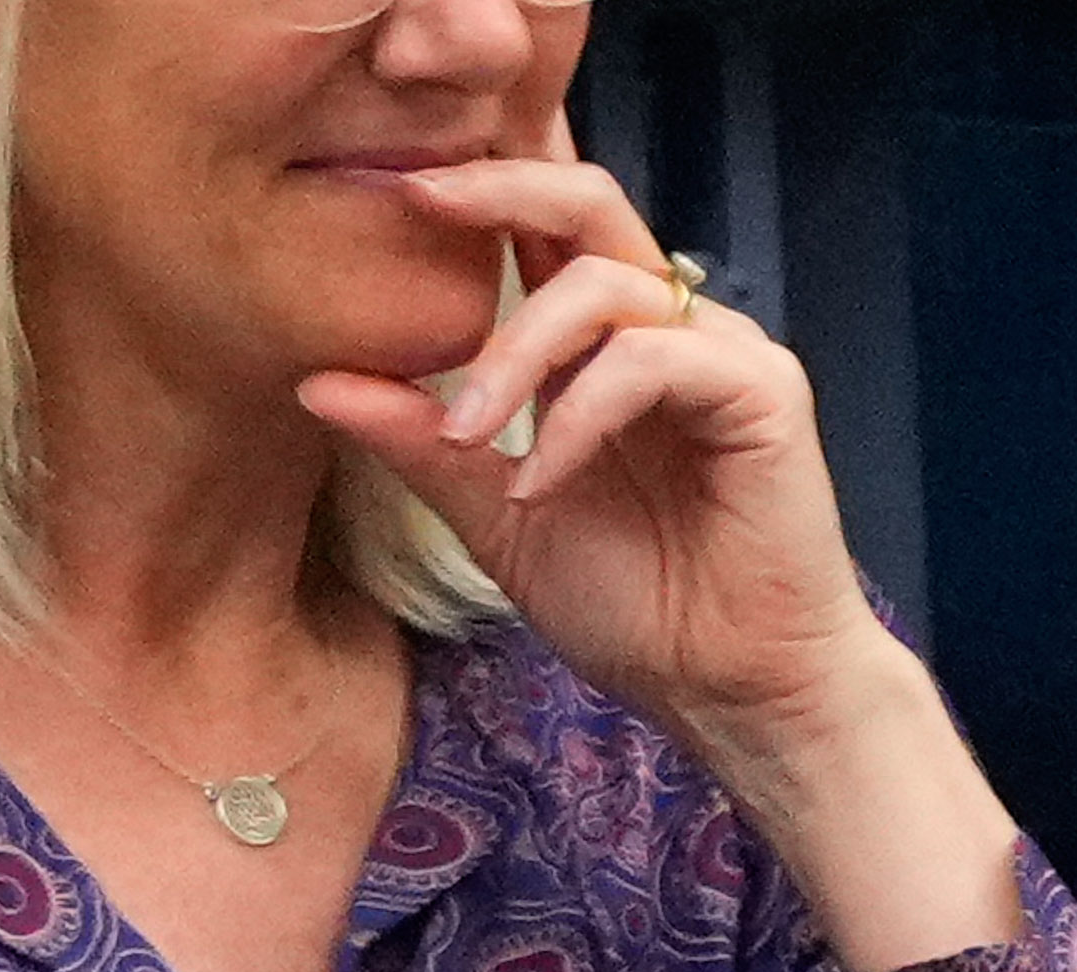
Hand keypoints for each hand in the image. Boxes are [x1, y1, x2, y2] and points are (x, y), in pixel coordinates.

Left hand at [296, 155, 1022, 971]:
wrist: (721, 685)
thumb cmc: (627, 600)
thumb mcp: (493, 517)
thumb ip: (419, 445)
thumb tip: (314, 382)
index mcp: (600, 345)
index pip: (545, 231)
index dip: (483, 187)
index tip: (389, 181)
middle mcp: (664, 326)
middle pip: (589, 206)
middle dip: (499, 191)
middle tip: (414, 197)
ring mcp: (719, 351)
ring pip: (606, 287)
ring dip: (514, 354)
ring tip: (466, 439)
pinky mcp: (762, 392)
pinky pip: (653, 363)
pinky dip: (578, 416)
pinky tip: (539, 483)